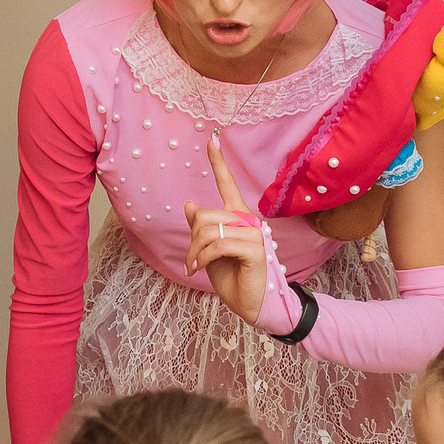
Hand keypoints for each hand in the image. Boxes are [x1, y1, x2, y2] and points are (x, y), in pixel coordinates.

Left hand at [181, 137, 271, 328]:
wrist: (252, 304)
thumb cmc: (232, 277)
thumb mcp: (209, 251)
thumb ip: (202, 228)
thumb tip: (189, 204)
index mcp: (238, 217)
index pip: (227, 184)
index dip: (219, 162)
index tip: (212, 139)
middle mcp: (247, 221)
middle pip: (205, 215)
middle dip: (191, 240)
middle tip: (190, 260)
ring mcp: (253, 234)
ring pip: (208, 231)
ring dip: (193, 252)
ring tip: (193, 267)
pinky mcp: (255, 250)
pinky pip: (218, 245)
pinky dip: (202, 259)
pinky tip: (199, 270)